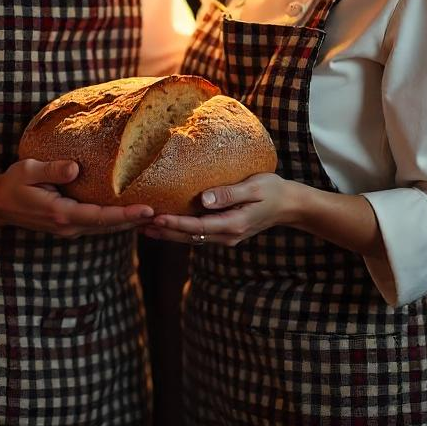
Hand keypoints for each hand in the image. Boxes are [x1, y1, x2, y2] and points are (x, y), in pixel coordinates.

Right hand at [0, 158, 153, 236]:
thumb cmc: (13, 183)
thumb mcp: (28, 170)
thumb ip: (52, 170)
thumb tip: (76, 169)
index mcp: (61, 213)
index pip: (100, 216)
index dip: (125, 214)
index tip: (148, 210)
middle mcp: (68, 226)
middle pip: (109, 226)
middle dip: (136, 221)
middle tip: (165, 214)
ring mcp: (70, 229)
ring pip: (106, 228)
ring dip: (129, 224)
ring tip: (157, 216)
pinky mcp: (70, 226)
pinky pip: (98, 225)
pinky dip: (117, 222)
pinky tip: (133, 215)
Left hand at [143, 172, 300, 245]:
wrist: (289, 205)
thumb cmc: (273, 190)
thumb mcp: (255, 187)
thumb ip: (229, 194)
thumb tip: (203, 199)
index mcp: (234, 225)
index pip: (198, 226)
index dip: (175, 223)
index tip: (156, 218)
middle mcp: (228, 235)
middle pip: (190, 236)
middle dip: (164, 231)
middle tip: (138, 225)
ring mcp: (226, 236)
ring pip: (192, 238)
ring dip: (169, 233)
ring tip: (143, 227)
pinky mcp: (225, 232)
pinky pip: (199, 234)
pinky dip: (180, 230)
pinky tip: (166, 225)